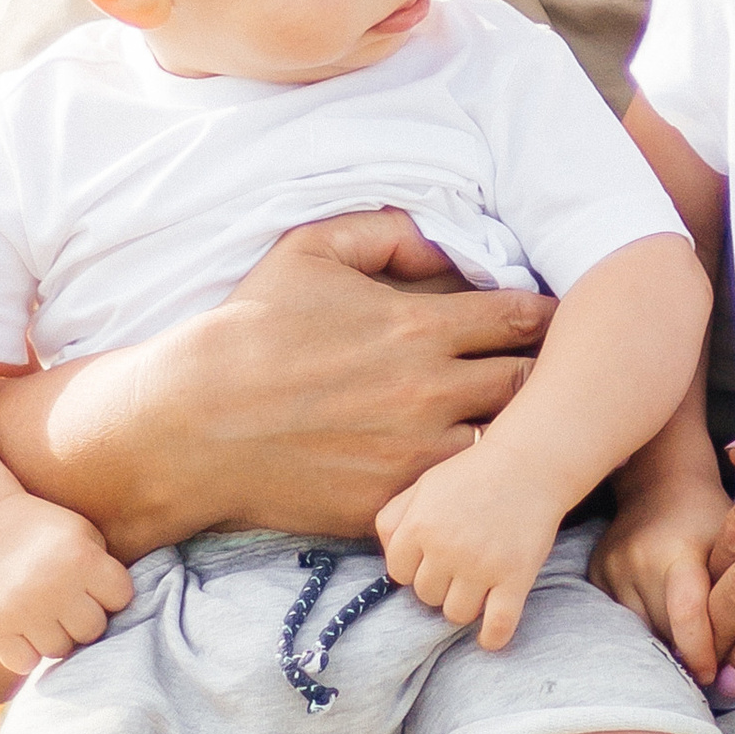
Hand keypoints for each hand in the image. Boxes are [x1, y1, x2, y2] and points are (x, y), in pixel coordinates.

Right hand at [0, 211, 555, 549]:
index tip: (542, 320)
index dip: (543, 317)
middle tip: (545, 373)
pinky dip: (469, 484)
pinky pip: (457, 496)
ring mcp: (415, 455)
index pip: (525, 319)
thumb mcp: (308, 250)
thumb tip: (440, 237)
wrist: (189, 425)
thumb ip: (384, 230)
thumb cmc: (247, 330)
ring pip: (505, 447)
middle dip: (543, 375)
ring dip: (513, 434)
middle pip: (532, 384)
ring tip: (514, 426)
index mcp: (420, 327)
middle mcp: (431, 392)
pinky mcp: (392, 502)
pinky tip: (465, 473)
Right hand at [0, 494, 132, 677]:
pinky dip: (26, 651)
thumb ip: (106, 568)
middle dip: (83, 617)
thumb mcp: (82, 533)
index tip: (93, 583)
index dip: (109, 592)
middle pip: (92, 630)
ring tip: (43, 611)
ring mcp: (21, 610)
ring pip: (60, 650)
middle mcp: (53, 587)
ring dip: (55, 635)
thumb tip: (128, 618)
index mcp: (81, 558)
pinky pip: (25, 663)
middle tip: (65, 600)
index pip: (121, 599)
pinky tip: (21, 627)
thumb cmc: (41, 531)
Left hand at [377, 438, 562, 645]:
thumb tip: (388, 557)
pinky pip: (498, 624)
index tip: (431, 559)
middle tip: (459, 566)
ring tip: (476, 587)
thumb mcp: (423, 486)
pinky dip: (492, 637)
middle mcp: (446, 549)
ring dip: (463, 605)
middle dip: (439, 584)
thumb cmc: (472, 474)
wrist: (529, 464)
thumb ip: (394, 518)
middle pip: (426, 595)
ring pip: (456, 614)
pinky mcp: (516, 577)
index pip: (398, 573)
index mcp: (420, 526)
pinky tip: (489, 636)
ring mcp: (482, 566)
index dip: (413, 568)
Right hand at [594, 462, 732, 682]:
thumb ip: (733, 595)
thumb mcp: (731, 547)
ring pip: (640, 631)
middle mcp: (637, 561)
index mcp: (678, 552)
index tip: (714, 677)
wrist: (661, 483)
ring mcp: (611, 568)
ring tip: (686, 642)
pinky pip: (621, 620)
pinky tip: (660, 622)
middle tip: (711, 665)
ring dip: (664, 643)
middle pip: (664, 631)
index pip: (686, 615)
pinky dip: (643, 629)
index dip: (700, 654)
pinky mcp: (595, 575)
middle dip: (687, 652)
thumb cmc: (707, 518)